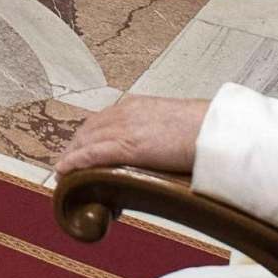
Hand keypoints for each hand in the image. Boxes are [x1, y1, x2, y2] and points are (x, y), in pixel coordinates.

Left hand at [54, 96, 208, 176]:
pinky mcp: (128, 146)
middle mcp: (126, 112)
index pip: (103, 119)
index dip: (89, 135)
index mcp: (137, 105)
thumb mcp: (174, 124)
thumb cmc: (203, 130)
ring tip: (63, 172)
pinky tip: (64, 170)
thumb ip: (159, 133)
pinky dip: (75, 162)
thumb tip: (158, 148)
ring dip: (72, 156)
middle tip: (67, 163)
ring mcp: (125, 128)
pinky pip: (93, 154)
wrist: (214, 131)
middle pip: (89, 129)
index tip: (82, 148)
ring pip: (87, 141)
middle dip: (76, 146)